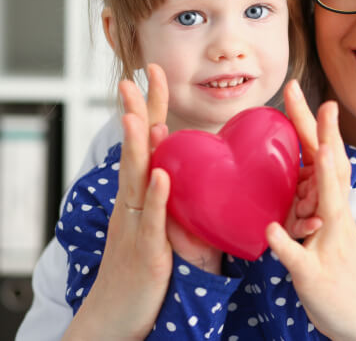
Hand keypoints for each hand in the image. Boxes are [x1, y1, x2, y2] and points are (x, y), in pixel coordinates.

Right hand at [63, 64, 172, 339]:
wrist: (119, 315)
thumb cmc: (148, 270)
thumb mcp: (165, 225)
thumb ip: (179, 197)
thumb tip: (201, 173)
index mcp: (143, 194)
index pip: (148, 143)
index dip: (150, 108)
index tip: (151, 74)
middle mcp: (135, 203)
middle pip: (136, 150)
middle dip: (136, 112)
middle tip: (133, 77)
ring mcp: (138, 224)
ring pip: (137, 178)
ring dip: (140, 145)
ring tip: (138, 114)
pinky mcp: (147, 251)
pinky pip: (152, 220)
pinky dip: (156, 196)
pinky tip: (161, 175)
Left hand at [266, 81, 355, 340]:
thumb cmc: (341, 269)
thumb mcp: (327, 230)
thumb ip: (310, 203)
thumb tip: (298, 178)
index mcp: (332, 205)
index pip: (322, 156)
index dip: (313, 124)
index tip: (301, 91)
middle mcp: (335, 217)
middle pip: (329, 167)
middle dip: (319, 131)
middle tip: (309, 95)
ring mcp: (328, 244)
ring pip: (326, 206)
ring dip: (324, 178)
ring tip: (322, 149)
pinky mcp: (314, 273)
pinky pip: (298, 258)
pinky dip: (286, 245)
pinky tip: (271, 231)